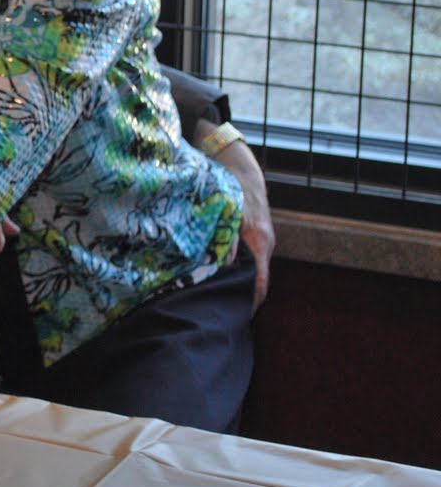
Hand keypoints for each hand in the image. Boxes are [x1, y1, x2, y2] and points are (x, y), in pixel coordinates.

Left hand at [218, 142, 273, 310]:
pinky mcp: (257, 237)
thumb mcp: (226, 214)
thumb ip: (225, 239)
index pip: (261, 281)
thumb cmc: (231, 190)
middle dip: (245, 295)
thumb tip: (221, 265)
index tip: (239, 316)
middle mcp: (265, 244)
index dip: (252, 300)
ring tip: (222, 299)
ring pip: (254, 269)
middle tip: (225, 312)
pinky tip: (225, 277)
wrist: (242, 170)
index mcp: (259, 241)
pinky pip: (252, 259)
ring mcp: (262, 240)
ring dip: (241, 283)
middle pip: (259, 278)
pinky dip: (242, 270)